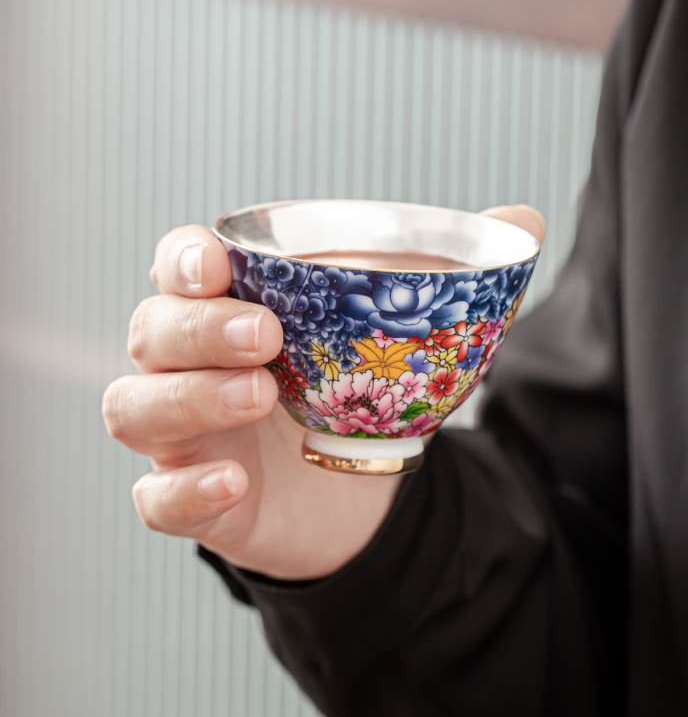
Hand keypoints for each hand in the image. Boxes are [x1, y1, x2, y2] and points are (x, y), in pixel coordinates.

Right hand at [103, 206, 543, 579]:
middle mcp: (190, 363)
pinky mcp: (195, 498)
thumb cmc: (365, 385)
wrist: (366, 485)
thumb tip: (525, 217)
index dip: (181, 257)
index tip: (216, 259)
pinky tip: (233, 483)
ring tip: (260, 394)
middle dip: (197, 327)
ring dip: (188, 398)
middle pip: (150, 331)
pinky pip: (153, 499)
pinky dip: (182, 491)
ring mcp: (184, 433)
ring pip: (133, 408)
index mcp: (231, 306)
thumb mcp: (408, 326)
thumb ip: (458, 272)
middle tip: (268, 336)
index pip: (175, 265)